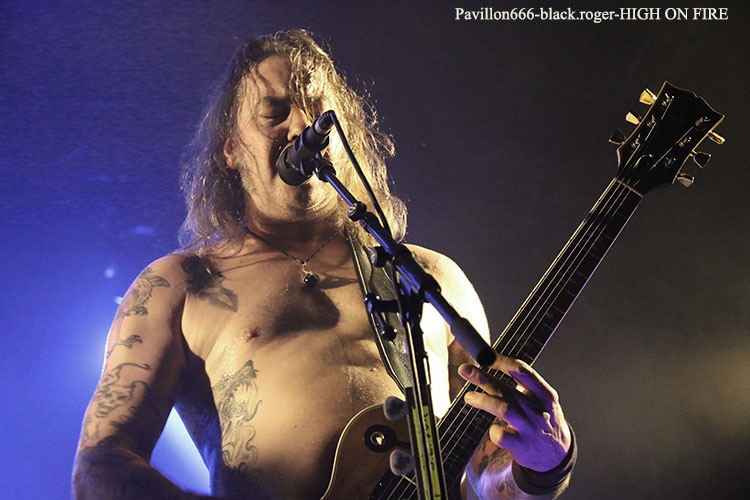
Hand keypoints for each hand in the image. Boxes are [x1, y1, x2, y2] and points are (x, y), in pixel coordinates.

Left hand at [458, 355, 570, 471]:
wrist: (557, 457)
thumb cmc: (543, 422)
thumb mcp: (543, 401)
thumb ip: (524, 386)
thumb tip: (494, 363)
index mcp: (545, 395)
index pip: (523, 371)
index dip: (502, 361)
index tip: (485, 357)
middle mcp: (538, 410)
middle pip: (506, 389)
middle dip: (482, 377)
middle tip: (465, 369)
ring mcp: (529, 428)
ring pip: (504, 409)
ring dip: (483, 400)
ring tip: (469, 396)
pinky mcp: (521, 446)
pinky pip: (501, 435)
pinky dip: (493, 430)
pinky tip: (492, 429)